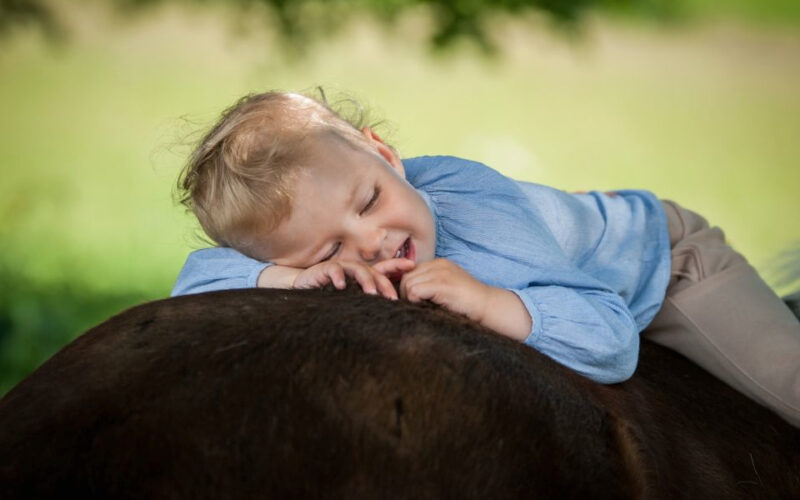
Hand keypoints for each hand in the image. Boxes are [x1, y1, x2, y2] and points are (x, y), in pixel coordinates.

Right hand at [294, 258, 415, 299]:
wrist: (302, 292)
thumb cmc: (328, 298)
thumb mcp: (351, 302)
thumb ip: (367, 304)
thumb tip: (389, 315)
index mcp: (361, 276)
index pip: (382, 268)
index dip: (397, 265)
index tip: (413, 265)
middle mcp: (352, 270)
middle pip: (373, 271)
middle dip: (384, 283)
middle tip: (393, 298)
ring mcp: (339, 268)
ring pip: (357, 269)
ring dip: (365, 280)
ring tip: (371, 292)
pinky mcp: (323, 270)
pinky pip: (333, 270)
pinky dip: (338, 277)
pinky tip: (341, 286)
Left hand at [398, 259, 491, 322]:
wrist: (487, 305)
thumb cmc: (467, 302)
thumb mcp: (447, 286)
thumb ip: (430, 284)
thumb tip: (407, 293)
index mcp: (439, 263)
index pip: (410, 272)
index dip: (408, 288)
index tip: (415, 302)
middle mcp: (438, 264)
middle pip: (406, 277)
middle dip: (406, 294)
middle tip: (416, 307)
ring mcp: (440, 273)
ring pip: (408, 284)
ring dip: (410, 299)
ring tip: (422, 308)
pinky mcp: (441, 284)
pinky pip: (415, 291)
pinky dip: (415, 302)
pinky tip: (427, 308)